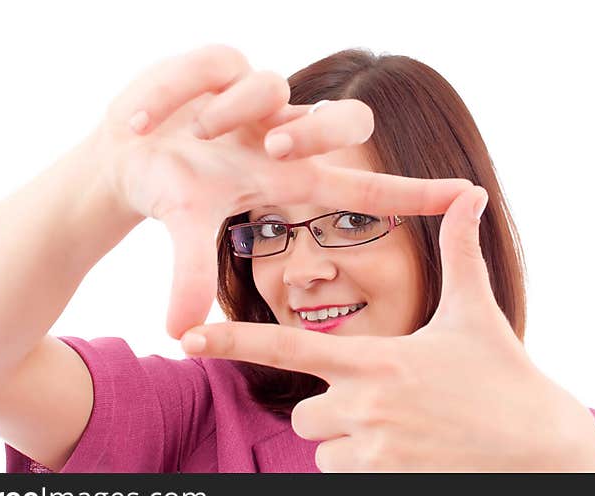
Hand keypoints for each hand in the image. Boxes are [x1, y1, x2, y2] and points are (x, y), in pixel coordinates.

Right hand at [85, 44, 473, 337]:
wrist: (126, 152)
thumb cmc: (173, 191)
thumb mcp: (186, 229)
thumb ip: (191, 275)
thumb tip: (178, 333)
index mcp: (290, 177)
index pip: (366, 186)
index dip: (415, 193)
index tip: (467, 195)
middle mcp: (283, 133)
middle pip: (347, 119)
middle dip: (316, 133)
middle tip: (271, 153)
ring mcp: (255, 97)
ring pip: (271, 86)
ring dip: (229, 115)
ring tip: (192, 134)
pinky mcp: (219, 63)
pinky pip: (214, 64)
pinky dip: (173, 94)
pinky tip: (141, 123)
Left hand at [181, 187, 594, 471]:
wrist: (543, 450)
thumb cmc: (506, 377)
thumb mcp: (476, 313)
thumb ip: (460, 254)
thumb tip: (471, 194)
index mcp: (378, 357)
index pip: (288, 349)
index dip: (233, 342)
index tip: (186, 339)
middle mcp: (366, 406)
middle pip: (303, 412)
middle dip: (329, 408)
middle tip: (381, 401)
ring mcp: (375, 451)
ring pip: (323, 449)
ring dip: (350, 440)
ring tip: (403, 428)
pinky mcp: (386, 484)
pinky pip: (345, 477)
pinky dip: (366, 467)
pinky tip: (411, 454)